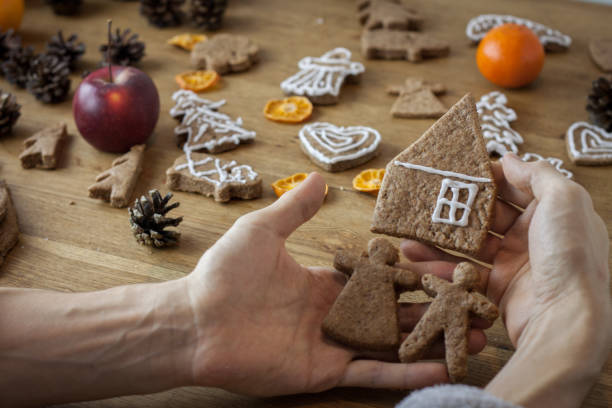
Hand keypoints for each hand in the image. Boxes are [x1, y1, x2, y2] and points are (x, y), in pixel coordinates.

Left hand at [183, 173, 485, 395]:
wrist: (197, 321)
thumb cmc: (226, 274)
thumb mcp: (263, 230)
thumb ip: (295, 208)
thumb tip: (321, 179)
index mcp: (325, 281)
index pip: (378, 277)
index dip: (411, 272)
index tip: (445, 265)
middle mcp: (335, 313)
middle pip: (395, 311)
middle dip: (433, 308)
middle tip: (474, 302)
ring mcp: (333, 345)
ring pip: (393, 344)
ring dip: (433, 341)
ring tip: (476, 339)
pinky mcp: (326, 372)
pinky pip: (373, 373)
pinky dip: (408, 373)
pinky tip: (442, 368)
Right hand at [400, 154, 611, 406]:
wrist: (566, 318)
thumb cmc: (570, 254)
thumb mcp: (564, 200)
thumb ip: (536, 174)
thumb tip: (508, 159)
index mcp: (552, 212)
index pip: (516, 187)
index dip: (488, 178)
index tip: (458, 171)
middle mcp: (533, 235)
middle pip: (489, 213)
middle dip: (459, 205)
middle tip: (429, 197)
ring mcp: (514, 262)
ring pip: (471, 242)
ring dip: (442, 234)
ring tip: (412, 226)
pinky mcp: (497, 287)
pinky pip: (464, 271)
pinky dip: (439, 263)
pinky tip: (415, 256)